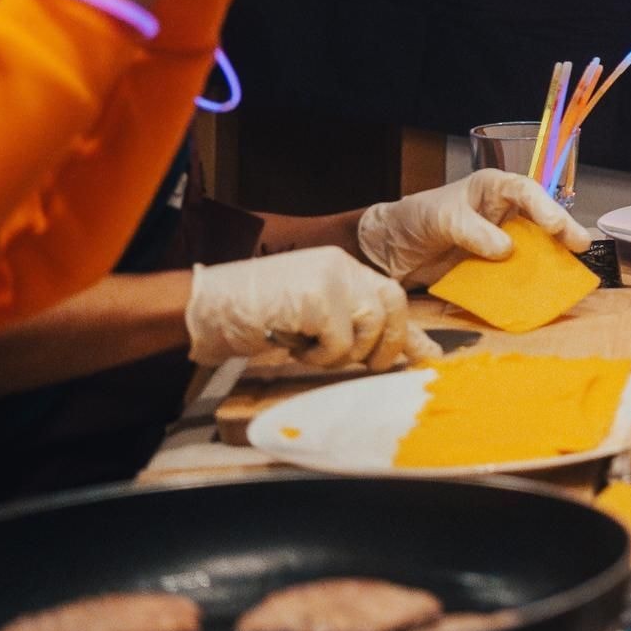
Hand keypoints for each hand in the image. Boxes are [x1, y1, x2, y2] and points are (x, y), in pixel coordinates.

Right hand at [186, 247, 435, 371]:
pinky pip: (339, 342)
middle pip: (392, 305)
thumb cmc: (249, 315)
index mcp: (340, 266)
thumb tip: (391, 353)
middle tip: (370, 365)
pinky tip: (293, 345)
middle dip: (388, 343)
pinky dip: (319, 356)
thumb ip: (346, 323)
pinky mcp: (317, 299)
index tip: (428, 355)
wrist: (202, 305)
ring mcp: (330, 279)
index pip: (390, 295)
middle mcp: (341, 266)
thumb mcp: (307, 316)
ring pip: (368, 327)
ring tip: (309, 350)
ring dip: (343, 353)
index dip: (408, 330)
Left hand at [355, 168, 591, 287]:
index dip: (544, 206)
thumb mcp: (441, 219)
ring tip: (571, 269)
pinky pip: (515, 271)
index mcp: (492, 189)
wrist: (389, 251)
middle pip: (540, 217)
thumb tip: (507, 249)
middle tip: (580, 245)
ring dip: (551, 256)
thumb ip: (472, 231)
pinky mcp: (493, 266)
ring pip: (534, 244)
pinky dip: (528, 280)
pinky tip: (543, 289)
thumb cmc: (414, 219)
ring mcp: (500, 240)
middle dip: (562, 230)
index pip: (525, 191)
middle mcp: (503, 212)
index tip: (555, 225)